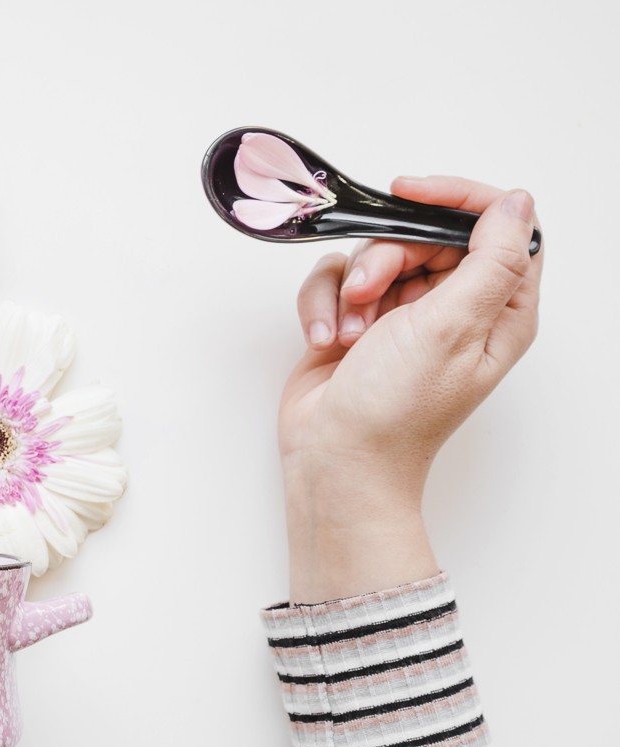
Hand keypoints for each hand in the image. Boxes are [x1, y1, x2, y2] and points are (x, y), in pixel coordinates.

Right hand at [279, 178, 542, 602]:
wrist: (335, 461)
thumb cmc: (397, 412)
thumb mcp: (453, 327)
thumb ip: (491, 258)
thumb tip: (516, 204)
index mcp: (498, 310)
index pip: (499, 226)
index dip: (457, 200)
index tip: (410, 192)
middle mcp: (454, 309)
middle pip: (426, 235)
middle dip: (388, 256)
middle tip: (370, 292)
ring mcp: (402, 316)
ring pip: (375, 255)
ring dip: (351, 288)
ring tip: (349, 333)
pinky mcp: (355, 322)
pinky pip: (335, 281)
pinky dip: (323, 306)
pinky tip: (325, 341)